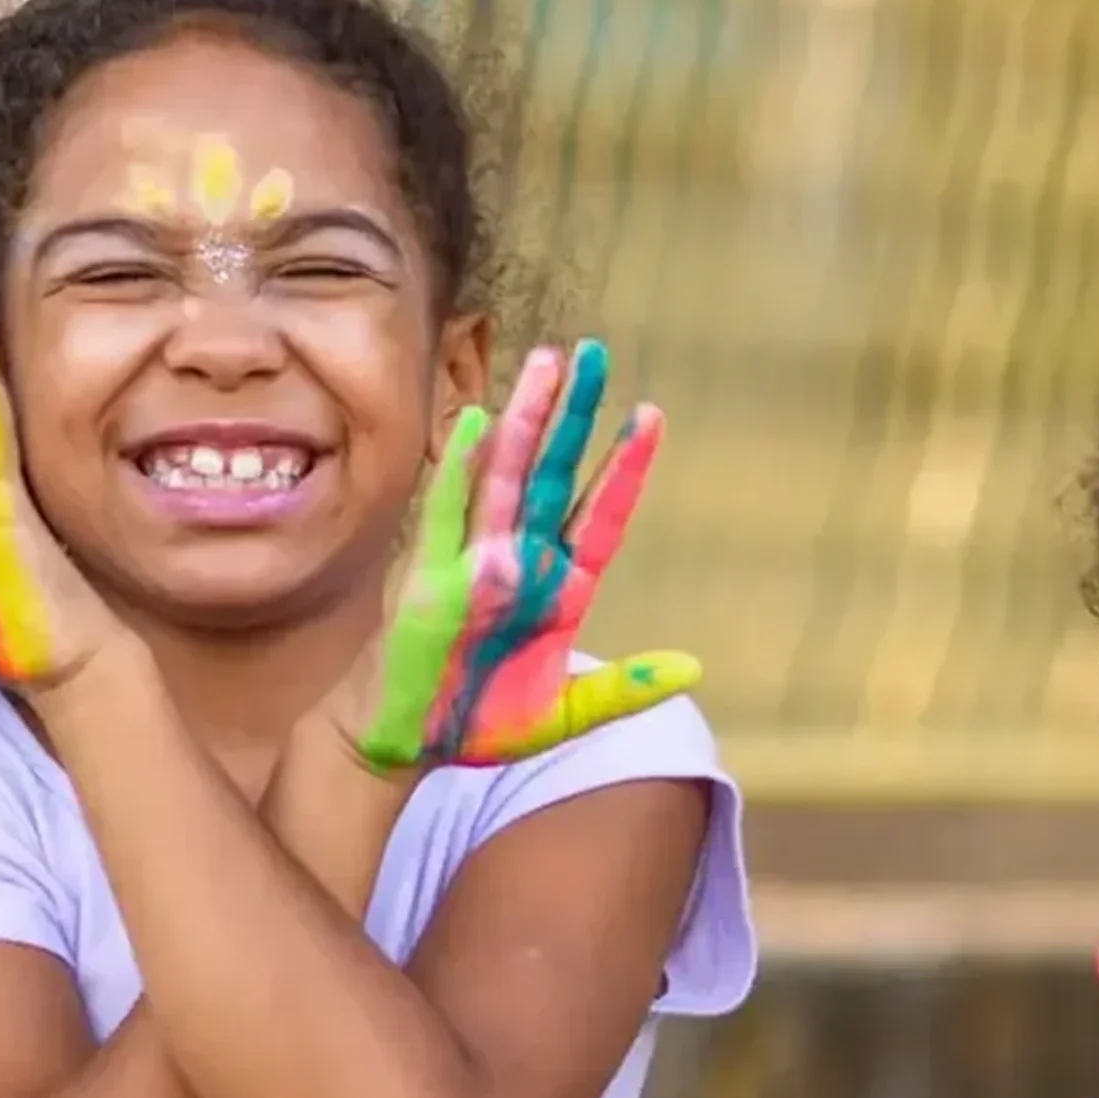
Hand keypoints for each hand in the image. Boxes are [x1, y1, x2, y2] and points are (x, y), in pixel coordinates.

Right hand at [347, 341, 700, 769]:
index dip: (624, 468)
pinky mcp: (431, 578)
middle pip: (556, 475)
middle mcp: (520, 564)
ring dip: (528, 421)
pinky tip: (482, 423)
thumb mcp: (563, 716)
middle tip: (595, 353)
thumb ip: (623, 688)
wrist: (405, 743)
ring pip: (508, 477)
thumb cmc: (479, 726)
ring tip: (547, 362)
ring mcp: (475, 564)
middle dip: (574, 415)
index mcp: (559, 592)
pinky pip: (449, 513)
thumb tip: (693, 670)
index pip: (601, 516)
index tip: (649, 415)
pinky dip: (463, 468)